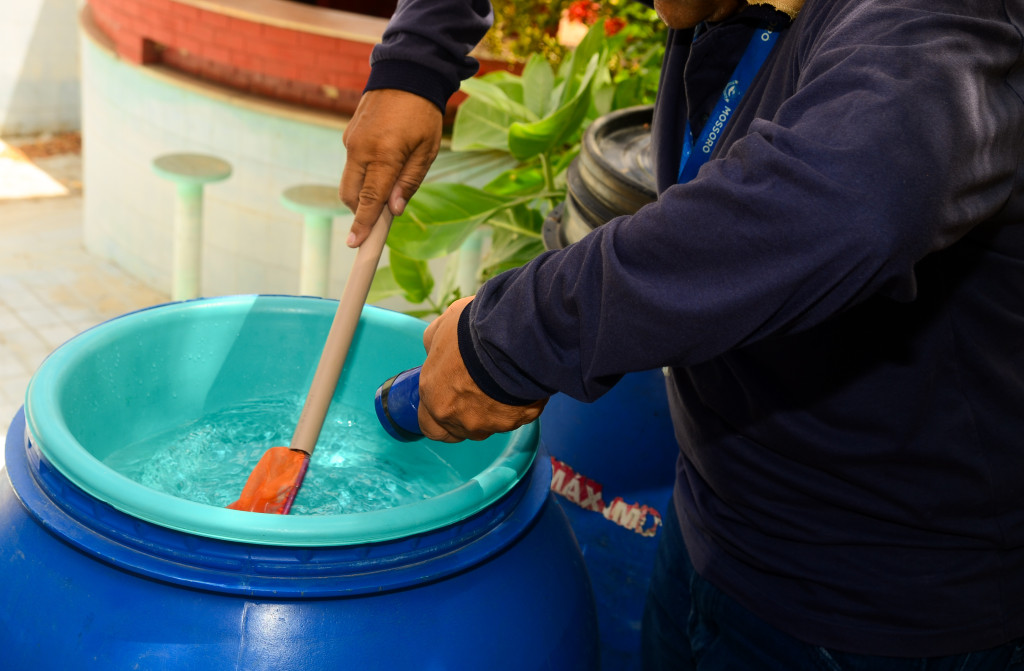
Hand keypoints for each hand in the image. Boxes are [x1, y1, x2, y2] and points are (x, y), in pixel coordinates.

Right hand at [340, 89, 442, 246]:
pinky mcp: (349, 135)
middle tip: (379, 219)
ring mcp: (351, 141)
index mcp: (384, 155)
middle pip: (351, 195)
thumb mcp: (427, 151)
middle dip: (361, 211)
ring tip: (387, 186)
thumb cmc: (423, 113)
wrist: (405, 73)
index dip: (362, 225)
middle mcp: (361, 150)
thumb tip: (393, 210)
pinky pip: (353, 163)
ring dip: (363, 192)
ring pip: (349, 181)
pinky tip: (383, 162)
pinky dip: (364, 173)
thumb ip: (409, 182)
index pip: (369, 200)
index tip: (355, 244)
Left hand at [419, 297, 547, 441]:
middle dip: (465, 416)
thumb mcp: (440, 329)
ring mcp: (492, 423)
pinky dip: (517, 403)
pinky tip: (520, 382)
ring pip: (490, 425)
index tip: (446, 400)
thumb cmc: (473, 331)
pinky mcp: (520, 419)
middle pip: (461, 430)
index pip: (430, 427)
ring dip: (492, 410)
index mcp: (436, 399)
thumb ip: (433, 347)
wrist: (514, 335)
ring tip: (501, 382)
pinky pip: (517, 415)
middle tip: (475, 392)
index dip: (437, 416)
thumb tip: (433, 350)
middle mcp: (461, 419)